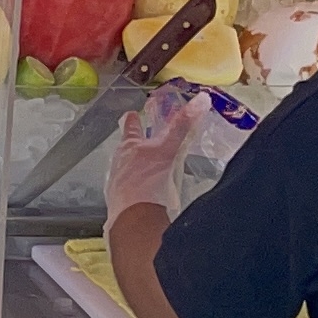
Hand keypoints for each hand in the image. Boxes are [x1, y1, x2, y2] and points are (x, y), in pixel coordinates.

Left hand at [108, 87, 205, 219]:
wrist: (133, 217)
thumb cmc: (148, 181)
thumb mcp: (167, 150)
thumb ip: (183, 126)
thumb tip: (201, 99)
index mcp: (129, 148)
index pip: (131, 128)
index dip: (133, 120)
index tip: (132, 114)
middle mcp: (119, 162)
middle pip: (125, 149)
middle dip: (132, 145)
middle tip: (139, 142)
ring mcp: (117, 182)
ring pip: (125, 168)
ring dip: (133, 166)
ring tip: (144, 169)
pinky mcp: (120, 200)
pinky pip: (127, 189)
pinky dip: (135, 187)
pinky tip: (143, 193)